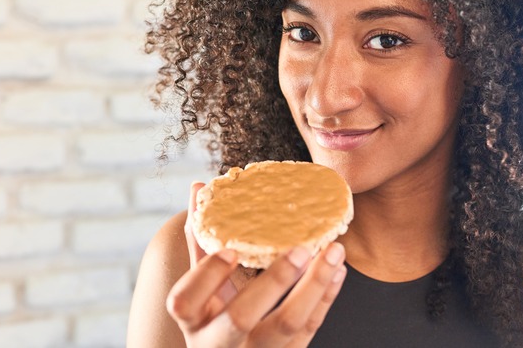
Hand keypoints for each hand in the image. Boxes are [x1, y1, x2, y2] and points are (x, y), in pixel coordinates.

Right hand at [166, 182, 346, 347]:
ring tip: (334, 251)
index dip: (206, 276)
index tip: (230, 250)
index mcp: (194, 322)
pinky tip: (338, 271)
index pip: (185, 302)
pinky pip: (310, 330)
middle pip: (241, 318)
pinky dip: (325, 298)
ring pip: (287, 325)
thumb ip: (201, 245)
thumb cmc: (212, 320)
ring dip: (314, 285)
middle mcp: (219, 343)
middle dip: (274, 281)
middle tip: (301, 248)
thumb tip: (199, 190)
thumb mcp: (200, 292)